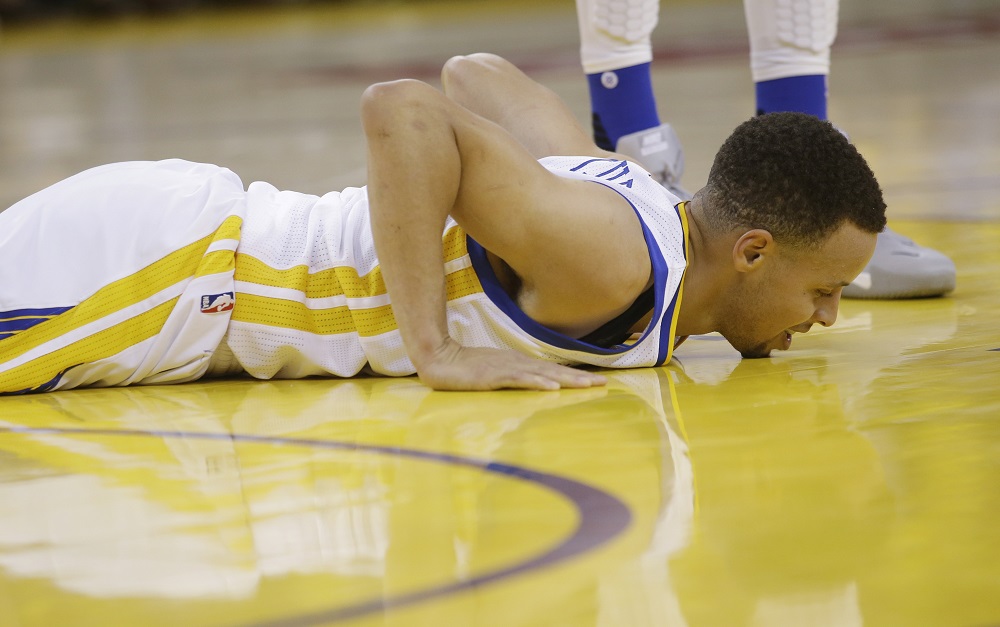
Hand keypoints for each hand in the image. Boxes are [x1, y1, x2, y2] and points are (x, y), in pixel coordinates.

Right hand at [415, 339, 606, 390]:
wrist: (439, 358)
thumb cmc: (466, 367)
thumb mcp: (495, 373)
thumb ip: (514, 377)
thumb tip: (536, 384)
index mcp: (519, 364)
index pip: (552, 371)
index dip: (575, 376)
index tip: (597, 381)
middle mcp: (517, 364)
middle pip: (554, 371)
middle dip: (579, 378)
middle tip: (603, 384)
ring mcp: (506, 369)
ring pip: (542, 374)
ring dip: (566, 380)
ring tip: (586, 386)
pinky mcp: (493, 376)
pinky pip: (519, 380)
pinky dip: (537, 382)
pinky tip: (551, 387)